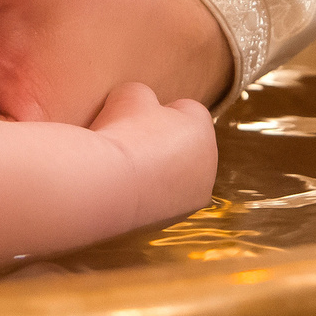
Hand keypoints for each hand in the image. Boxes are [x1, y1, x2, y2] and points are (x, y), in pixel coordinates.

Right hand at [91, 83, 218, 224]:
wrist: (108, 185)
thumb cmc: (122, 132)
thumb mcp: (130, 94)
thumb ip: (144, 95)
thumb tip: (143, 105)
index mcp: (203, 128)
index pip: (187, 110)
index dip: (161, 110)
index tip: (137, 117)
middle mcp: (208, 164)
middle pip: (184, 145)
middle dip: (163, 142)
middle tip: (130, 142)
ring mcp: (192, 197)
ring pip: (176, 176)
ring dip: (157, 172)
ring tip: (125, 168)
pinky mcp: (173, 222)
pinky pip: (161, 201)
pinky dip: (147, 195)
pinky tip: (124, 189)